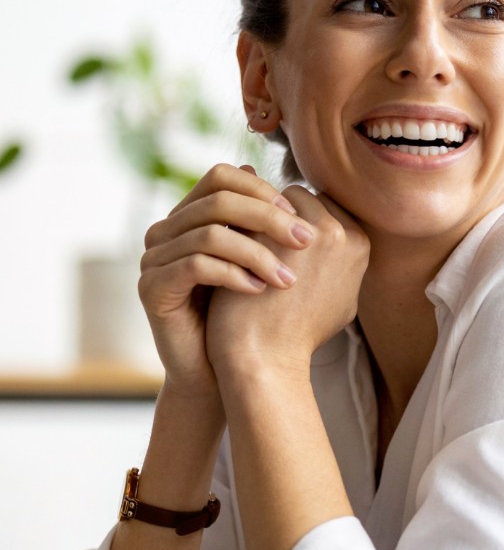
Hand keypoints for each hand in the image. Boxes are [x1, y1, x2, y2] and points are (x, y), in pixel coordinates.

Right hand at [138, 164, 315, 395]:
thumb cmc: (244, 318)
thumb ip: (268, 229)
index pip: (222, 176)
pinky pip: (195, 266)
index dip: (262, 191)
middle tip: (305, 240)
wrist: (216, 373)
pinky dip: (233, 275)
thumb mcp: (260, 264)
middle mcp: (166, 231)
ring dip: (257, 254)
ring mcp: (154, 258)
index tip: (300, 218)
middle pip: (217, 200)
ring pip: (209, 234)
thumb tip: (295, 189)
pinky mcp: (152, 288)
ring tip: (288, 278)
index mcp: (190, 217)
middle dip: (268, 218)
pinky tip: (259, 291)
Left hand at [205, 186, 369, 376]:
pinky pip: (245, 211)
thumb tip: (342, 239)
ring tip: (240, 245)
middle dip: (277, 215)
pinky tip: (225, 248)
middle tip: (257, 242)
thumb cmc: (300, 336)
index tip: (279, 246)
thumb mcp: (343, 300)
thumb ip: (344, 264)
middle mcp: (338, 231)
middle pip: (300, 198)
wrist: (266, 358)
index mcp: (359, 243)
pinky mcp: (264, 232)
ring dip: (256, 216)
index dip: (298, 224)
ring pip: (271, 199)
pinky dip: (236, 225)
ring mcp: (301, 230)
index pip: (326, 207)